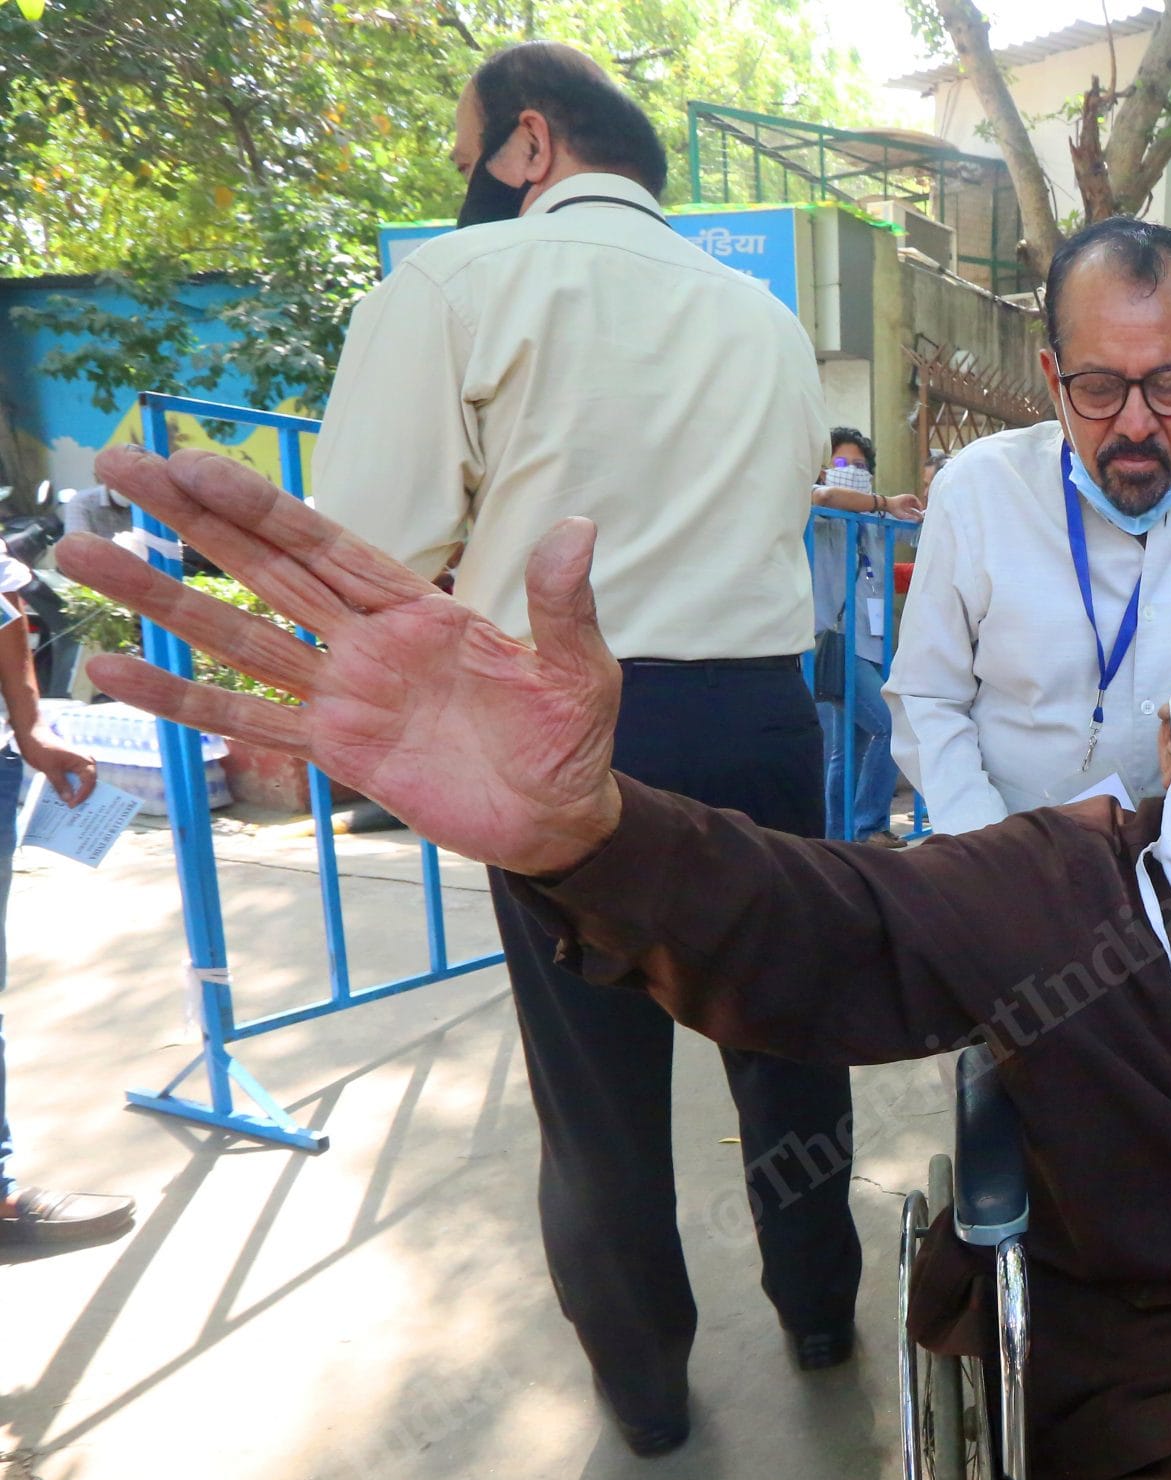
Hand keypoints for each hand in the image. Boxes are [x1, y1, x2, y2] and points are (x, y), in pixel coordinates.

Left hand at [17, 731, 94, 806]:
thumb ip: (61, 785)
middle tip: (73, 808)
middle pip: (89, 783)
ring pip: (82, 781)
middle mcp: (86, 761)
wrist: (32, 735)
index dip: (82, 795)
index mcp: (85, 761)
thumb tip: (69, 800)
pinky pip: (75, 778)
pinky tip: (64, 795)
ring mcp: (80, 763)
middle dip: (81, 795)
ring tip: (70, 803)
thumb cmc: (42, 749)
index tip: (71, 805)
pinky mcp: (73, 764)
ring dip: (76, 792)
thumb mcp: (50, 770)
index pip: (89, 782)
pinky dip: (71, 786)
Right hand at [63, 448, 624, 876]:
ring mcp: (343, 693)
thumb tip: (577, 527)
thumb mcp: (579, 670)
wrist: (560, 821)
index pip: (328, 543)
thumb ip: (561, 605)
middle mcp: (368, 641)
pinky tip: (117, 672)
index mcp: (421, 609)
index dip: (262, 505)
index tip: (195, 461)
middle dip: (191, 520)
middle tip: (116, 465)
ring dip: (163, 598)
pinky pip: (249, 720)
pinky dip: (183, 701)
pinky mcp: (334, 748)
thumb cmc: (570, 739)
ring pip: (239, 636)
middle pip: (266, 569)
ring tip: (85, 555)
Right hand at [879, 493, 924, 521]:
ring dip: (920, 505)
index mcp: (907, 510)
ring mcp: (908, 500)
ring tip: (921, 510)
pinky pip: (914, 498)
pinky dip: (917, 501)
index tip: (923, 517)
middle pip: (917, 507)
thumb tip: (918, 519)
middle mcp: (908, 505)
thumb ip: (911, 517)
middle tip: (924, 513)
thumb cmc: (895, 512)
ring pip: (916, 502)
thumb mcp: (904, 516)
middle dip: (920, 510)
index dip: (919, 515)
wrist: (890, 505)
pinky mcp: (907, 496)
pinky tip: (919, 505)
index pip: (915, 512)